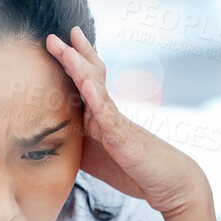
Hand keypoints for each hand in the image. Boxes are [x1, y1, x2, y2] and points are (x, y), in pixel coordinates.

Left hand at [46, 26, 218, 220]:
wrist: (169, 183)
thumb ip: (77, 144)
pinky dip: (96, 100)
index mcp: (101, 115)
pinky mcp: (123, 139)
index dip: (73, 60)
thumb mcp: (95, 156)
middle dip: (72, 56)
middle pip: (90, 76)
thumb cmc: (133, 169)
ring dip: (80, 70)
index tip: (58, 41)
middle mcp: (109, 113)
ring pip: (97, 91)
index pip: (86, 81)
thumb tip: (50, 142)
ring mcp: (117, 123)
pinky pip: (108, 117)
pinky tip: (86, 86)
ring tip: (66, 51)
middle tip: (53, 37)